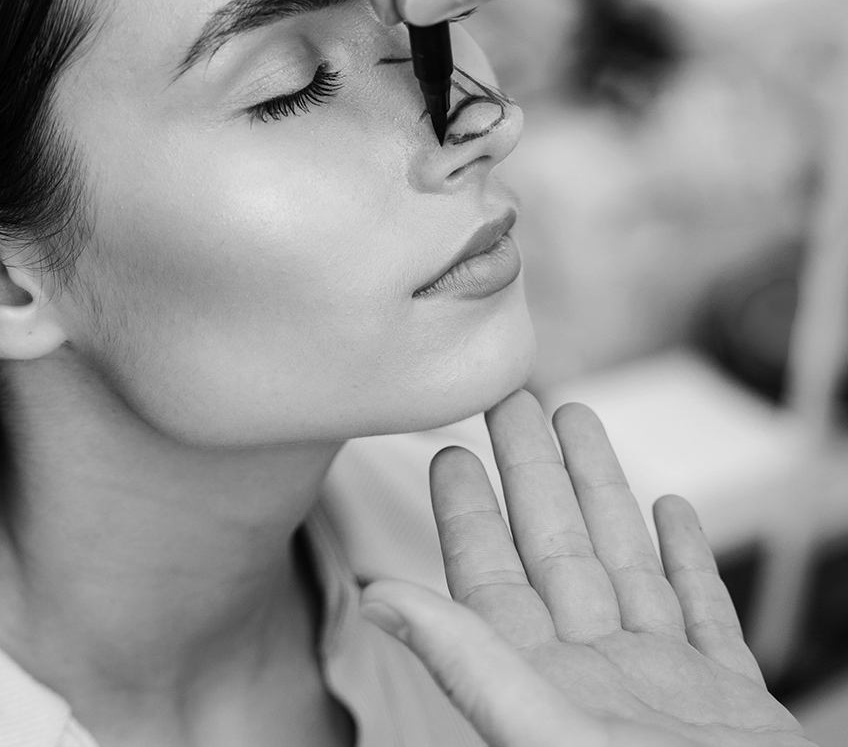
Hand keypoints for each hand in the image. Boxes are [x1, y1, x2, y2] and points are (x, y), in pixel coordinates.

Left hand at [360, 389, 814, 746]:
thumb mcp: (553, 735)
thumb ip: (473, 667)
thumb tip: (376, 603)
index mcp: (546, 688)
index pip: (491, 578)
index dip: (468, 511)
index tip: (451, 450)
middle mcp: (600, 680)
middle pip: (558, 549)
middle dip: (535, 471)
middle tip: (514, 398)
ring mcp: (666, 689)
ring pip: (626, 566)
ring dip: (605, 494)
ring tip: (582, 423)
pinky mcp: (733, 705)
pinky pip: (704, 614)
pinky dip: (688, 561)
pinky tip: (672, 511)